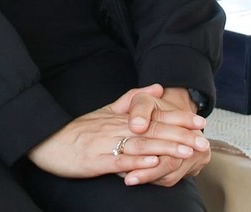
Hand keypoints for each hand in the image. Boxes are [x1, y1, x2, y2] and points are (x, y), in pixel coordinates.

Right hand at [26, 85, 205, 183]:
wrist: (47, 141)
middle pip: (151, 131)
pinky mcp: (97, 160)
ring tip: (187, 151)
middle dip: (180, 135)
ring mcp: (106, 145)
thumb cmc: (77, 130)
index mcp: (118, 118)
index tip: (199, 121)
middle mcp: (115, 129)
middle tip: (203, 139)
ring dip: (165, 148)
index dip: (177, 119)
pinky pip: (119, 161)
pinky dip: (137, 162)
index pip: (152, 117)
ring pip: (140, 145)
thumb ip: (129, 99)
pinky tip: (153, 163)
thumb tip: (156, 87)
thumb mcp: (103, 110)